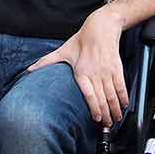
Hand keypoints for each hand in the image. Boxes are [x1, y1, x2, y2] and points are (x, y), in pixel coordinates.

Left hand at [29, 8, 126, 125]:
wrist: (101, 27)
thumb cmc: (82, 40)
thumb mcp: (63, 51)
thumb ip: (46, 62)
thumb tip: (29, 70)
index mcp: (81, 72)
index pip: (89, 94)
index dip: (94, 108)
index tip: (97, 119)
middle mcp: (95, 73)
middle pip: (103, 98)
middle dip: (106, 114)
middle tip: (107, 126)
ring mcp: (107, 71)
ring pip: (113, 94)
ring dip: (116, 109)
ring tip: (116, 119)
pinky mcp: (117, 68)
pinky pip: (121, 86)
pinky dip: (124, 97)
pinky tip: (124, 105)